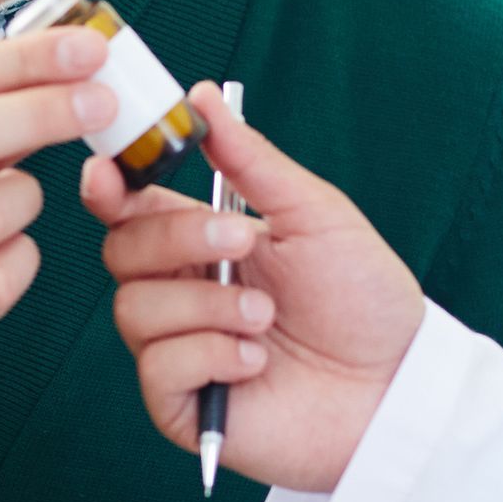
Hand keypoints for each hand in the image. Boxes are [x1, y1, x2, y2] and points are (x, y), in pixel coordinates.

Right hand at [81, 85, 425, 493]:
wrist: (394, 384)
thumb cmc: (362, 299)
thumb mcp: (314, 215)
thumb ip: (251, 161)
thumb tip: (203, 97)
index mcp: (202, 243)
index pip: (131, 209)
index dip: (109, 188)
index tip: (108, 173)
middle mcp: (181, 293)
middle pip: (121, 251)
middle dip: (178, 239)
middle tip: (243, 242)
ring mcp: (178, 349)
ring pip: (135, 309)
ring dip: (207, 306)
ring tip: (265, 317)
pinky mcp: (182, 404)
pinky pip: (159, 367)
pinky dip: (210, 355)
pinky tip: (255, 361)